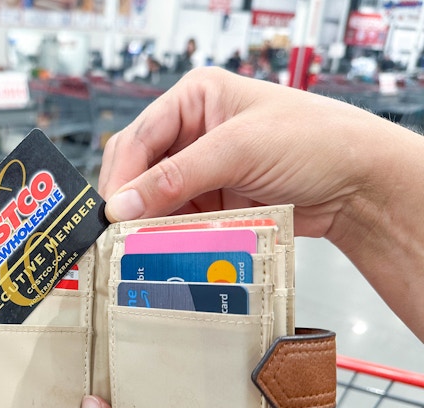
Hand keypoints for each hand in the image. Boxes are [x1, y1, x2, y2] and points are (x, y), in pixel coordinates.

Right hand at [99, 67, 423, 340]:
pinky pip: (173, 219)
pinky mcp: (209, 201)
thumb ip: (175, 178)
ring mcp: (200, 168)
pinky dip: (164, 234)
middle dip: (128, 199)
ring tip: (135, 245)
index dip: (122, 175)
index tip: (111, 211)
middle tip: (117, 233)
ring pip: (151, 198)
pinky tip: (160, 247)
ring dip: (144, 222)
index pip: (139, 136)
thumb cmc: (313, 141)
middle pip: (138, 168)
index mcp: (195, 98)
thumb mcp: (238, 150)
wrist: (358, 185)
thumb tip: (120, 205)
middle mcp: (192, 131)